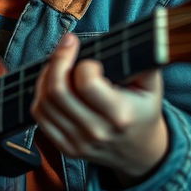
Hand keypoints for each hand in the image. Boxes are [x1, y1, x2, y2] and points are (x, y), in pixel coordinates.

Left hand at [31, 33, 167, 185]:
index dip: (84, 63)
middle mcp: (96, 132)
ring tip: (58, 61)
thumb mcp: (151, 86)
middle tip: (67, 45)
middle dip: (58, 59)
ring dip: (46, 74)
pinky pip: (39, 116)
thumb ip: (142, 61)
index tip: (90, 58)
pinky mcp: (65, 147)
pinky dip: (40, 93)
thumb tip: (131, 38)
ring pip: (44, 102)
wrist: (140, 152)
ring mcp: (78, 142)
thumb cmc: (142, 110)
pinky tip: (51, 81)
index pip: (86, 83)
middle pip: (58, 90)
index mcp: (119, 115)